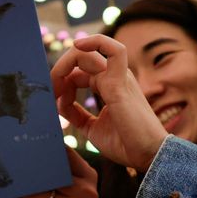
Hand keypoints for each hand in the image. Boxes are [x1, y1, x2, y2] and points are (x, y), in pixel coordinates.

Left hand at [7, 148, 98, 197]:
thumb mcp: (70, 185)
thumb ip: (58, 168)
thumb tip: (29, 149)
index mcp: (88, 176)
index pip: (66, 154)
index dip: (47, 146)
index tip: (27, 140)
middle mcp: (86, 193)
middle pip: (51, 174)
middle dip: (30, 167)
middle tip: (11, 158)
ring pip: (38, 193)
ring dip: (19, 185)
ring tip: (5, 176)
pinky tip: (5, 195)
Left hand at [51, 34, 167, 171]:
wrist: (147, 155)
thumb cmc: (125, 144)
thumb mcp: (91, 128)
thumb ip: (76, 114)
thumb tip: (59, 103)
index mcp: (109, 86)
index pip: (77, 73)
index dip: (60, 83)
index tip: (52, 100)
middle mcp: (114, 77)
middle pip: (79, 59)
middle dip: (58, 71)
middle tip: (49, 90)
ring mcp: (119, 77)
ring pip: (88, 52)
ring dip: (64, 63)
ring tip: (54, 80)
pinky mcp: (121, 81)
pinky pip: (114, 50)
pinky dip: (96, 41)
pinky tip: (77, 46)